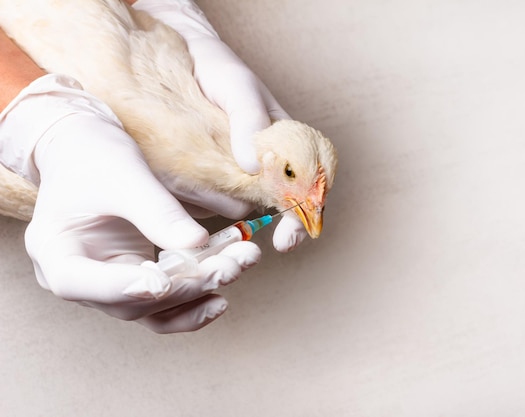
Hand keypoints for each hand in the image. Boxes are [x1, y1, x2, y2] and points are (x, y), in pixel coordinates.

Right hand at [0, 74, 260, 332]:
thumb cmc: (95, 156)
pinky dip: (199, 294)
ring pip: (157, 308)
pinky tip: (230, 278)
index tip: (164, 282)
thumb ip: (157, 213)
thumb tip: (197, 246)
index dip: (123, 287)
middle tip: (232, 264)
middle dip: (187, 285)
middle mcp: (80, 279)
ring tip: (243, 261)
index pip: (79, 282)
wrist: (90, 150)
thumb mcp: (125, 176)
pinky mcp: (137, 279)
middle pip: (131, 301)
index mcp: (55, 252)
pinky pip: (168, 302)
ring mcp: (110, 284)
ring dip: (203, 291)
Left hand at [132, 0, 308, 251]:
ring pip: (246, 204)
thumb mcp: (238, 86)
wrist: (179, 56)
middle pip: (281, 201)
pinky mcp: (205, 176)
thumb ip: (249, 119)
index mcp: (286, 142)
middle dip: (286, 224)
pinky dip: (212, 205)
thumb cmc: (217, 68)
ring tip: (237, 224)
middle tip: (282, 242)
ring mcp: (235, 172)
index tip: (294, 233)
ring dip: (246, 215)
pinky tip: (204, 207)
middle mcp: (264, 162)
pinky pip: (213, 198)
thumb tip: (253, 165)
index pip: (310, 181)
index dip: (307, 210)